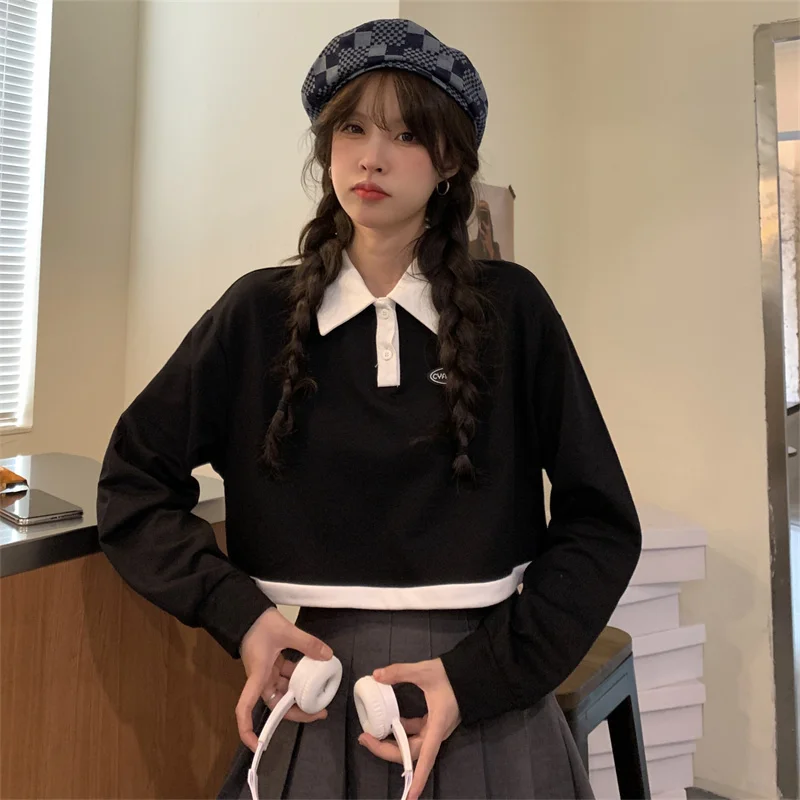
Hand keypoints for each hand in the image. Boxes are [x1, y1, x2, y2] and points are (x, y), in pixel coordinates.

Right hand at [236, 607, 333, 751]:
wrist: (249, 609)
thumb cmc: (260, 624)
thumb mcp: (286, 631)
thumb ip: (308, 644)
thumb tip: (328, 656)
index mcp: (258, 676)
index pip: (245, 709)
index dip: (248, 730)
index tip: (258, 745)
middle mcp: (261, 678)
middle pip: (275, 703)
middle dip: (296, 712)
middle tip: (320, 712)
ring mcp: (266, 670)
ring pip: (283, 690)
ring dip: (300, 694)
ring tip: (322, 695)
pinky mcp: (271, 662)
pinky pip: (286, 676)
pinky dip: (299, 677)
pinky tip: (315, 673)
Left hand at [358, 658, 460, 799]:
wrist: (470, 673)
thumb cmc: (452, 675)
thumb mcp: (424, 671)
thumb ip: (400, 672)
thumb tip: (376, 675)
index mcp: (436, 725)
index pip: (426, 757)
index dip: (418, 779)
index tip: (409, 797)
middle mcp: (436, 732)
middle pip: (411, 753)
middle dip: (386, 750)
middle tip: (365, 738)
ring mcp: (434, 728)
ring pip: (411, 745)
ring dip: (392, 742)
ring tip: (371, 734)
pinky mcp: (433, 722)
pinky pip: (415, 734)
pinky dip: (400, 730)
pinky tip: (389, 721)